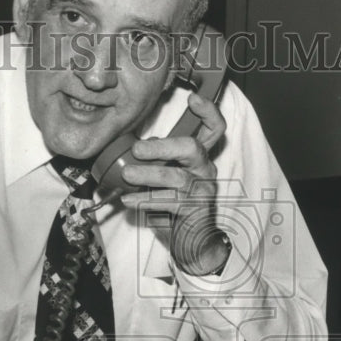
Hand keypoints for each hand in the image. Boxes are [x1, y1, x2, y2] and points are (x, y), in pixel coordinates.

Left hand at [119, 93, 227, 274]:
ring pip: (177, 176)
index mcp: (199, 156)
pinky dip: (145, 200)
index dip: (207, 111)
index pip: (213, 128)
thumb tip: (140, 147)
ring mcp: (203, 190)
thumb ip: (158, 159)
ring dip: (148, 175)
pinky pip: (169, 202)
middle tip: (137, 150)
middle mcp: (205, 169)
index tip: (192, 98)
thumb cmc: (174, 205)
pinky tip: (129, 201)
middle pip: (191, 147)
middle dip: (163, 146)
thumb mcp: (165, 177)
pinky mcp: (196, 210)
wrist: (191, 242)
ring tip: (127, 176)